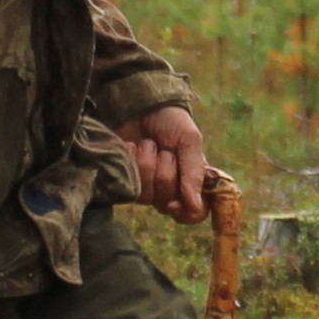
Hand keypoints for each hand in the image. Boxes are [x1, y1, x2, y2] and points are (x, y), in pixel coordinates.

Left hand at [123, 105, 211, 225]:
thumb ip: (194, 172)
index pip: (195, 213)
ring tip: (148, 145)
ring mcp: (144, 187)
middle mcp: (168, 190)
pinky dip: (132, 162)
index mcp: (191, 182)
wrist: (139, 104)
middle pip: (168, 205)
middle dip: (166, 173)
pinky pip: (127, 186)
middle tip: (165, 151)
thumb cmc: (170, 121)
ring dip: (148, 165)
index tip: (177, 203)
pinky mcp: (123, 181)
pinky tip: (132, 147)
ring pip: (146, 197)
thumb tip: (195, 205)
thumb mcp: (189, 140)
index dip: (188, 212)